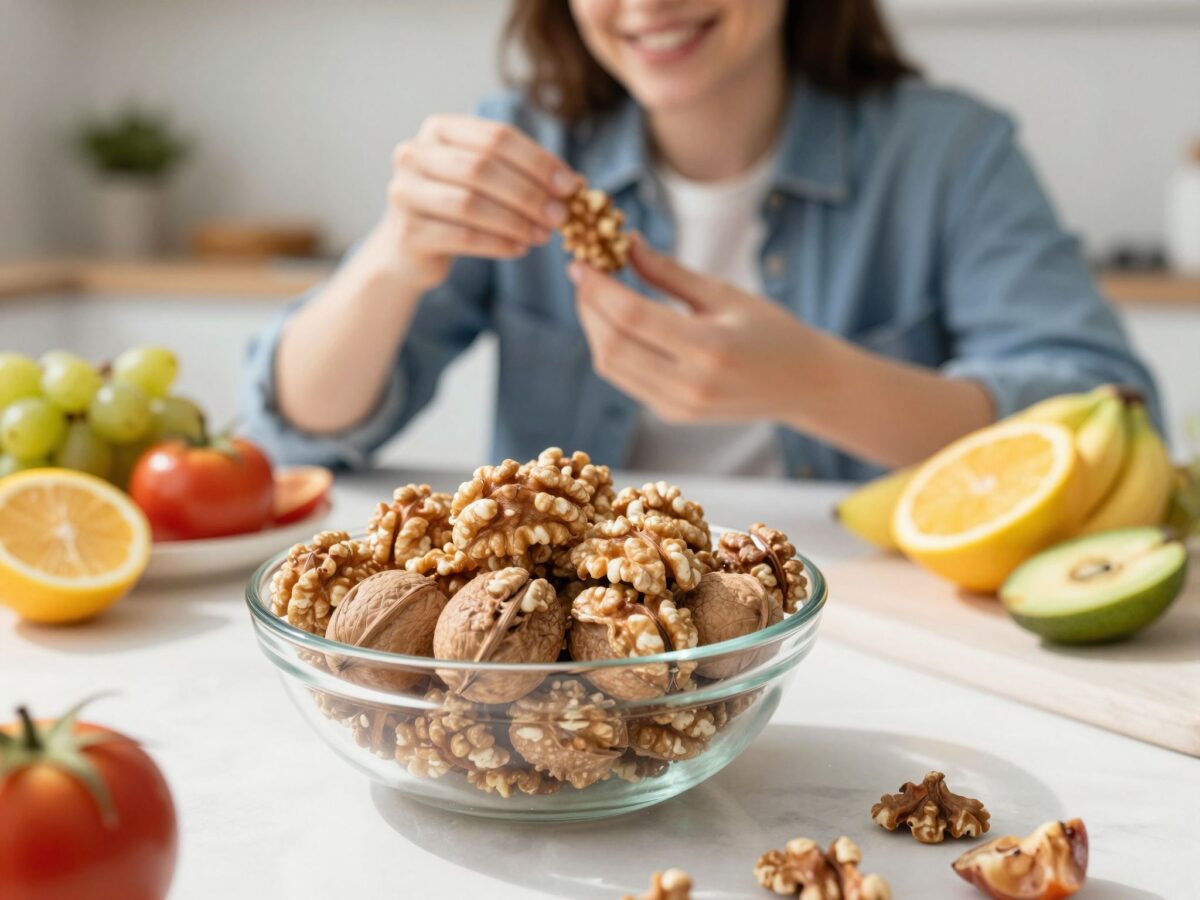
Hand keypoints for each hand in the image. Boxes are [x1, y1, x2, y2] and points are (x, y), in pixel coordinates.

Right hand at [369, 115, 581, 292]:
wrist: (410, 251)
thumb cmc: (457, 210)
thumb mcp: (487, 183)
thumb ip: (523, 175)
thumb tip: (575, 183)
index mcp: (439, 130)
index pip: (496, 136)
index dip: (537, 161)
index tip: (570, 185)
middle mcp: (414, 154)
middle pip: (482, 167)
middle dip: (529, 193)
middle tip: (561, 215)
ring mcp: (405, 192)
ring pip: (471, 204)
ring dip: (516, 221)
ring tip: (543, 235)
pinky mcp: (407, 232)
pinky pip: (462, 237)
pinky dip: (498, 244)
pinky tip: (520, 249)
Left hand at [569, 236, 817, 423]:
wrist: (803, 385)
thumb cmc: (771, 331)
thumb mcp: (724, 293)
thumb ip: (669, 272)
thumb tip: (625, 243)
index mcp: (710, 348)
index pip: (631, 317)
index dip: (598, 288)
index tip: (580, 263)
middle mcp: (690, 385)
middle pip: (612, 345)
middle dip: (588, 307)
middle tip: (583, 275)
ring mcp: (678, 407)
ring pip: (611, 367)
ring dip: (593, 328)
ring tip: (594, 295)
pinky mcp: (671, 415)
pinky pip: (624, 380)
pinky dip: (609, 348)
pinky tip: (612, 322)